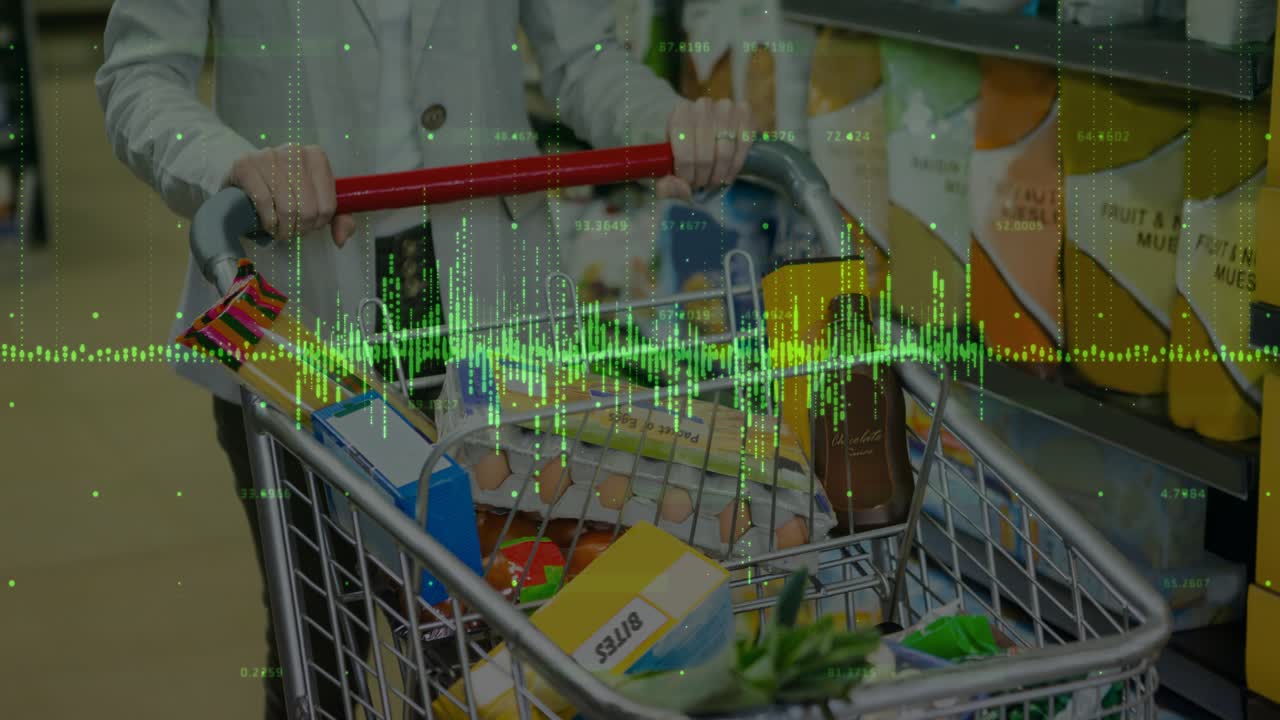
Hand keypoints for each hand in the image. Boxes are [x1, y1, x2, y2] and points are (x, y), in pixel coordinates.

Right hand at [225, 144, 355, 246]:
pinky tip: (267, 223)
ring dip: (283, 228)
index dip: (317, 224)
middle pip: (308, 209)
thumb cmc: (285, 189)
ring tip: (279, 229)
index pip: (327, 206)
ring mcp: (269, 155)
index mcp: (317, 158)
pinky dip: (268, 221)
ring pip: (287, 208)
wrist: (246, 178)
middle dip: (300, 228)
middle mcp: (295, 152)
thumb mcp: (316, 201)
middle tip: (291, 230)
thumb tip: (341, 239)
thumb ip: (338, 219)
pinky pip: (264, 202)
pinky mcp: (245, 164)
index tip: (308, 226)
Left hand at [659, 98, 752, 201]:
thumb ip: (667, 178)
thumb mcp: (671, 156)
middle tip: (701, 186)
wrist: (713, 124)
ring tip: (714, 182)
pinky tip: (728, 175)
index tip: (688, 186)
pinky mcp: (745, 112)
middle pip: (705, 156)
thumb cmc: (688, 143)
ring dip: (719, 174)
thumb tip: (679, 186)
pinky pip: (743, 146)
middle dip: (703, 177)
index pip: (684, 154)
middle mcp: (703, 106)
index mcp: (680, 114)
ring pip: (724, 154)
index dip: (687, 176)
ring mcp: (726, 107)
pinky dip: (735, 166)